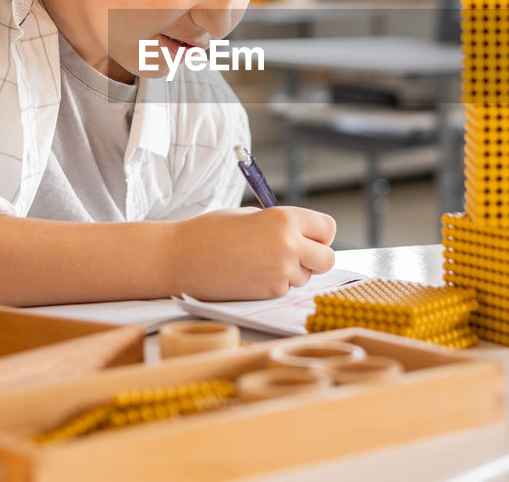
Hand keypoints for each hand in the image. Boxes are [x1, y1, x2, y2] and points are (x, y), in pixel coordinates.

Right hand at [166, 207, 336, 299]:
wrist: (180, 258)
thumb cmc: (211, 232)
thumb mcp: (251, 215)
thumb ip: (281, 225)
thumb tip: (305, 239)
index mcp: (284, 218)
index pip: (328, 228)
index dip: (319, 234)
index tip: (307, 236)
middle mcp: (288, 245)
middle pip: (327, 258)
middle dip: (316, 258)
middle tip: (295, 254)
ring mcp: (280, 272)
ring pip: (306, 276)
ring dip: (293, 272)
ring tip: (260, 262)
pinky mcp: (269, 293)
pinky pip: (286, 289)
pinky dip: (275, 284)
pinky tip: (251, 274)